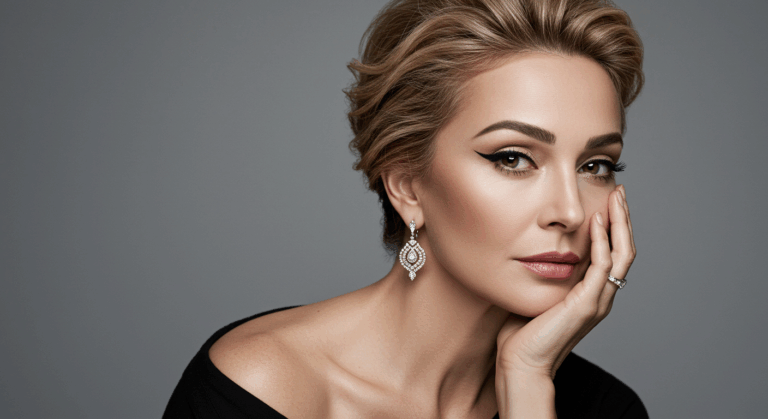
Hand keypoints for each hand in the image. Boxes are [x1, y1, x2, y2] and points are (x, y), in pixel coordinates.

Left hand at [494, 185, 635, 416]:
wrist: (520, 363)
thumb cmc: (521, 332)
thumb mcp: (537, 291)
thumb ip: (543, 271)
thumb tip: (532, 248)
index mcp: (591, 294)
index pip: (612, 253)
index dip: (614, 226)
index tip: (608, 200)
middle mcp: (601, 296)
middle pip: (624, 249)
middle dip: (623, 218)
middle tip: (620, 191)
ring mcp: (597, 301)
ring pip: (621, 255)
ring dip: (620, 224)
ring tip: (616, 198)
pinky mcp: (586, 305)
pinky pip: (601, 267)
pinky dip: (601, 242)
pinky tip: (596, 222)